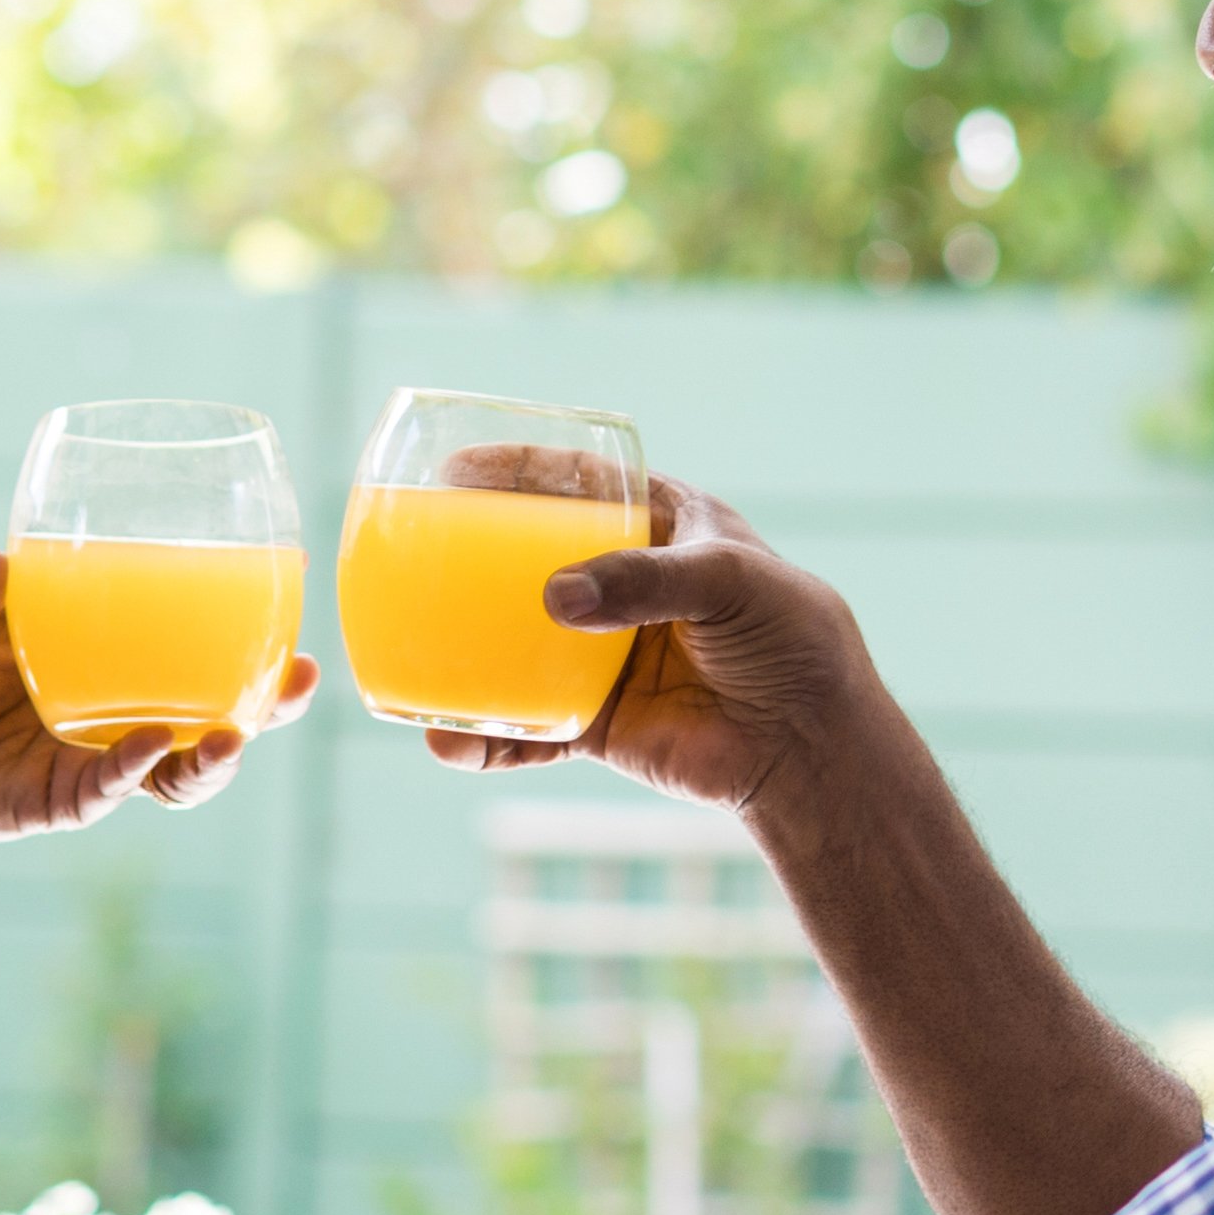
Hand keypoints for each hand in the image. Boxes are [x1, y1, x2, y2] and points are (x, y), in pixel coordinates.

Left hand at [0, 549, 310, 849]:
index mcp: (118, 663)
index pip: (199, 643)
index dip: (250, 620)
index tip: (295, 573)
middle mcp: (127, 715)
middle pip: (222, 712)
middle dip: (272, 702)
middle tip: (302, 674)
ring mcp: (103, 760)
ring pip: (185, 768)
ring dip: (219, 756)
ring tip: (237, 736)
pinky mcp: (68, 799)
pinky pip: (113, 787)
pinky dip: (134, 768)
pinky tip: (151, 747)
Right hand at [419, 476, 881, 820]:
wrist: (810, 744)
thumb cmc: (788, 638)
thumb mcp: (728, 582)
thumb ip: (646, 580)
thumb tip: (554, 598)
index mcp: (660, 525)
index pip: (577, 483)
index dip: (516, 472)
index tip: (456, 470)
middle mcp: (622, 584)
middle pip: (526, 560)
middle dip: (464, 558)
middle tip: (406, 552)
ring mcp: (602, 653)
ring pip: (512, 646)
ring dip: (457, 655)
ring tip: (403, 661)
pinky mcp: (595, 721)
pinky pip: (525, 729)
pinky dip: (488, 739)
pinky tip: (452, 743)